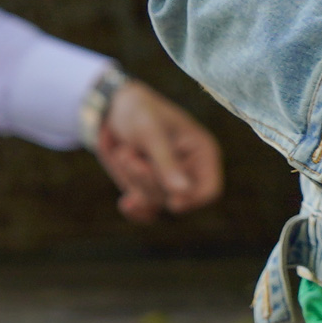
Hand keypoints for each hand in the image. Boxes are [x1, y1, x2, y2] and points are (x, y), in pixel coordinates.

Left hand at [93, 80, 223, 222]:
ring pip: (156, 203)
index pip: (209, 190)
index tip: (173, 202)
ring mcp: (167, 181)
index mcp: (202, 152)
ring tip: (124, 152)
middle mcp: (189, 170)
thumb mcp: (151, 133)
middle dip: (149, 181)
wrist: (112, 110)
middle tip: (130, 155)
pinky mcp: (147, 188)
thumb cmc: (139, 112)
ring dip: (135, 183)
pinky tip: (124, 203)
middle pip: (176, 198)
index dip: (193, 199)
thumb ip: (167, 163)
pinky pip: (146, 212)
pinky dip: (135, 210)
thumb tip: (182, 193)